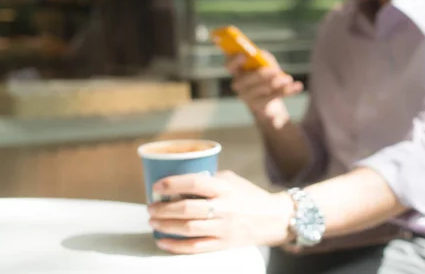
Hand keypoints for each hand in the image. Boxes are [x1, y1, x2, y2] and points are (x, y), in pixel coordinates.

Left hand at [147, 171, 293, 253]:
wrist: (273, 218)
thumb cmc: (249, 195)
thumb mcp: (231, 179)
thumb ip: (209, 178)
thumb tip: (180, 179)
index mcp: (224, 188)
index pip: (194, 182)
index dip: (172, 184)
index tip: (157, 186)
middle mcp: (223, 208)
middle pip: (186, 208)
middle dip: (162, 209)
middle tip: (150, 207)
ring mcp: (223, 228)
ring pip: (187, 228)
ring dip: (165, 225)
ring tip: (153, 222)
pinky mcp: (223, 244)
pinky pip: (194, 247)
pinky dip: (175, 246)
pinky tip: (162, 241)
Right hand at [226, 51, 302, 116]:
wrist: (268, 99)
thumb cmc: (265, 74)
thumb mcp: (264, 63)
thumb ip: (263, 57)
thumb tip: (263, 57)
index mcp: (237, 71)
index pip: (229, 65)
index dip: (234, 60)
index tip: (244, 55)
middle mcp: (239, 85)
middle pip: (247, 79)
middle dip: (262, 74)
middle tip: (275, 70)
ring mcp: (248, 97)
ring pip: (262, 89)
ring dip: (277, 83)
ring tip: (289, 79)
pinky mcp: (259, 106)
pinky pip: (274, 98)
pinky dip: (288, 91)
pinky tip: (298, 87)